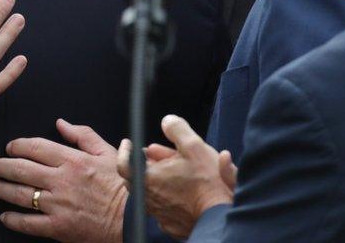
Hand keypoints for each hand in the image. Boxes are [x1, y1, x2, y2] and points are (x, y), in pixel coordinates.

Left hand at [0, 119, 125, 242]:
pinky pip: (28, 223)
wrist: (134, 218)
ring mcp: (58, 204)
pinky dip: (13, 219)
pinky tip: (5, 216)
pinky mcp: (58, 226)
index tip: (10, 147)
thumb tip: (61, 123)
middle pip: (21, 169)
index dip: (17, 145)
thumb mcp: (107, 153)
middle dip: (2, 166)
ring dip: (2, 189)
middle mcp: (62, 180)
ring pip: (20, 194)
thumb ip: (83, 135)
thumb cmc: (123, 186)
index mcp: (73, 160)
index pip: (35, 147)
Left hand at [117, 115, 233, 239]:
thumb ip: (176, 129)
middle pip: (136, 178)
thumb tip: (167, 121)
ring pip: (149, 192)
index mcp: (147, 179)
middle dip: (144, 164)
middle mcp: (148, 199)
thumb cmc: (207, 181)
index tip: (128, 143)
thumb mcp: (193, 146)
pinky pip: (161, 206)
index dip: (125, 152)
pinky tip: (180, 189)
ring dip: (156, 179)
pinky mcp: (169, 224)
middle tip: (155, 154)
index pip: (124, 164)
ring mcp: (157, 213)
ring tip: (173, 170)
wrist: (221, 214)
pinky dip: (166, 196)